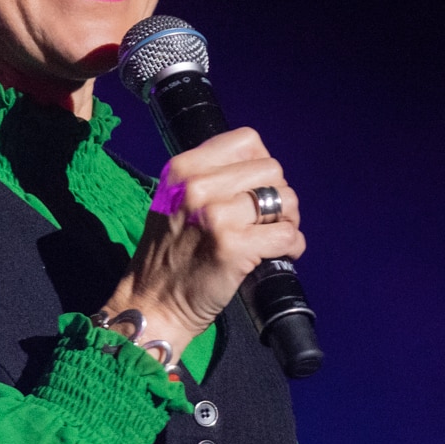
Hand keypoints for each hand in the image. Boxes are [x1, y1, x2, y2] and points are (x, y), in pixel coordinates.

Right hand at [99, 127, 305, 357]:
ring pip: (284, 199)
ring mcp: (216, 217)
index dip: (260, 164)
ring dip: (289, 220)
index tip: (255, 188)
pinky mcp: (234, 248)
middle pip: (271, 169)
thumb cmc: (167, 255)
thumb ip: (208, 178)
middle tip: (268, 218)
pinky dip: (292, 246)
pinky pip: (287, 235)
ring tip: (273, 235)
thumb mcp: (173, 200)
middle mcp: (197, 187)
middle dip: (279, 194)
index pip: (247, 141)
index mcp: (182, 169)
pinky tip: (279, 254)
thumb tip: (258, 168)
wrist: (152, 303)